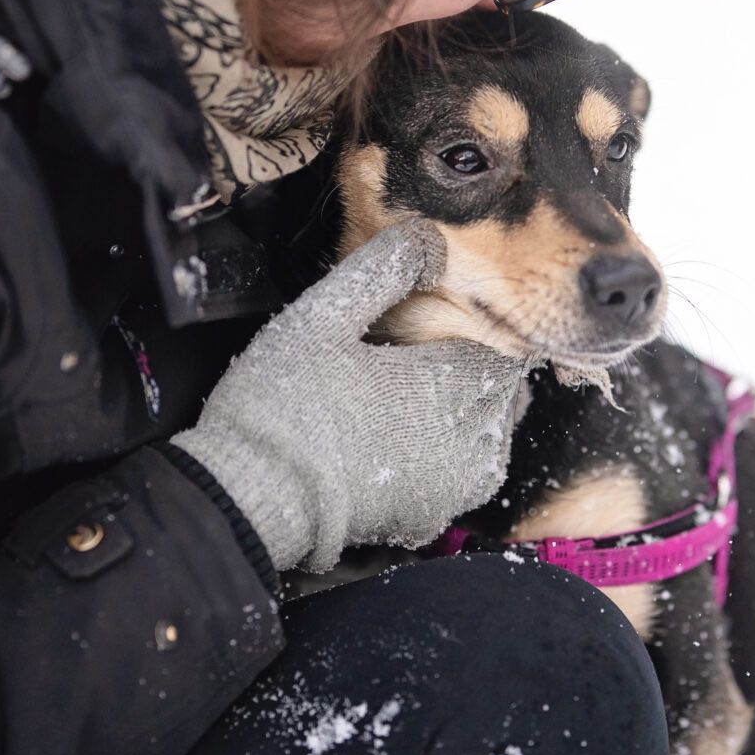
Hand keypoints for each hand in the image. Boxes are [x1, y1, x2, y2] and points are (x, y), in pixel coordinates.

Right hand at [173, 223, 526, 573]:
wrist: (252, 498)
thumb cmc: (282, 402)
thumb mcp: (322, 318)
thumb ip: (380, 272)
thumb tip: (427, 235)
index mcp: (446, 382)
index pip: (502, 352)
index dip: (483, 334)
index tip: (454, 325)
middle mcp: (463, 438)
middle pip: (503, 396)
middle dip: (480, 373)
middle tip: (437, 358)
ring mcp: (449, 486)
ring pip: (492, 441)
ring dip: (473, 416)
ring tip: (429, 398)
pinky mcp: (427, 519)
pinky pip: (467, 483)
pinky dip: (457, 461)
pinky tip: (419, 443)